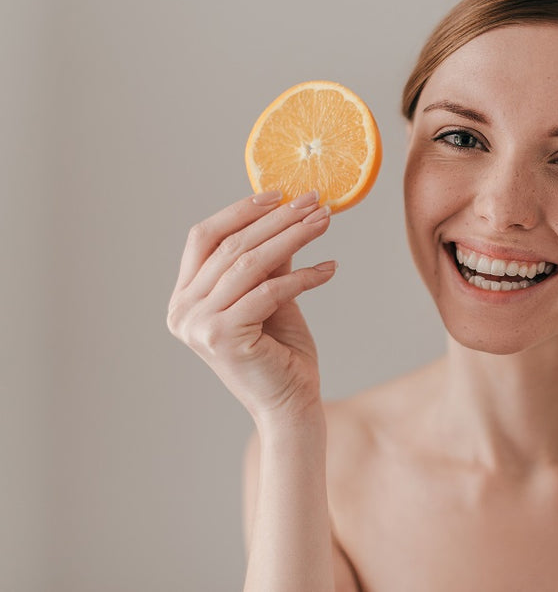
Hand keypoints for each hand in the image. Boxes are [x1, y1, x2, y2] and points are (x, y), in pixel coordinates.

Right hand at [167, 190, 335, 422]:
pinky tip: (330, 268)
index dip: (240, 211)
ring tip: (325, 222)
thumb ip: (268, 261)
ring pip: (250, 263)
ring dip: (293, 237)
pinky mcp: (224, 338)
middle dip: (277, 219)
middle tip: (314, 201)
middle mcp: (182, 311)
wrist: (290, 407)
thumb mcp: (271, 297)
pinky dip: (304, 277)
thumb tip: (285, 212)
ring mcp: (198, 326)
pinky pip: (269, 291)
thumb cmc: (281, 354)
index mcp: (183, 298)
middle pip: (230, 246)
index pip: (204, 238)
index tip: (279, 194)